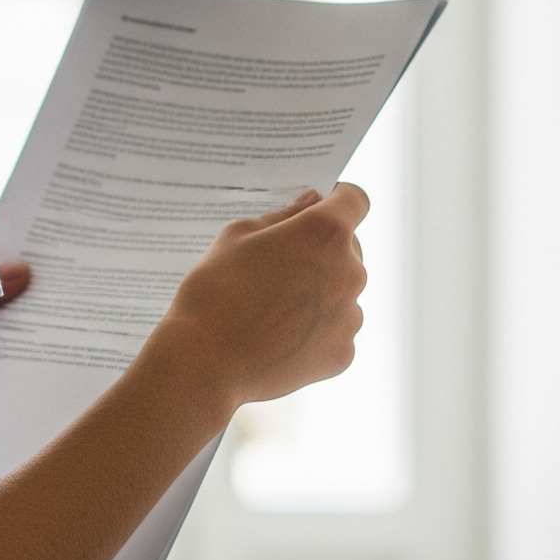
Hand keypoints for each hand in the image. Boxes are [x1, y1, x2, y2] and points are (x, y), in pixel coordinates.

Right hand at [147, 184, 369, 415]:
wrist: (205, 362)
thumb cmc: (216, 290)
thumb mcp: (237, 235)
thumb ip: (282, 215)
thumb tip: (310, 205)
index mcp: (326, 234)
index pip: (354, 199)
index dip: (337, 197)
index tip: (318, 206)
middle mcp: (351, 272)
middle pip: (348, 248)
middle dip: (321, 249)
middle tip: (278, 262)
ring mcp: (351, 317)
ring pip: (341, 291)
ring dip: (318, 290)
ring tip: (272, 306)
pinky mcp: (343, 353)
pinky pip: (335, 329)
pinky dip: (314, 328)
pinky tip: (278, 335)